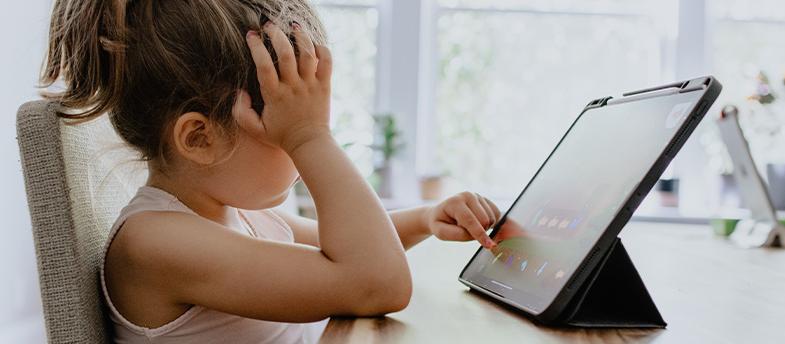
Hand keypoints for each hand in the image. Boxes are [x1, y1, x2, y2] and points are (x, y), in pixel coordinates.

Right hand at [234, 22, 332, 153]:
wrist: (309, 143)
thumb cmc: (281, 136)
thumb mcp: (255, 129)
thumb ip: (241, 112)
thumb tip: (239, 92)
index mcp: (275, 95)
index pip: (264, 65)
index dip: (256, 47)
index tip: (251, 35)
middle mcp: (293, 87)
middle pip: (286, 54)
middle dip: (277, 35)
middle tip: (269, 26)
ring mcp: (310, 85)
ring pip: (308, 54)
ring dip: (300, 37)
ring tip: (293, 27)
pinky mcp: (325, 86)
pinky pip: (327, 62)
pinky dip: (322, 49)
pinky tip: (313, 44)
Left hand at [424, 192, 501, 248]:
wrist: (441, 213)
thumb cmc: (440, 223)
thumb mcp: (441, 232)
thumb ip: (458, 234)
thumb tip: (478, 235)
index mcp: (455, 202)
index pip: (470, 220)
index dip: (480, 234)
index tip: (489, 246)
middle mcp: (468, 196)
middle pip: (484, 220)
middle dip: (479, 231)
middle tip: (465, 231)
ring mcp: (478, 196)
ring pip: (492, 218)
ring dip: (483, 228)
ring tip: (469, 226)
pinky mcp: (485, 200)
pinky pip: (497, 215)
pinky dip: (490, 223)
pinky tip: (479, 223)